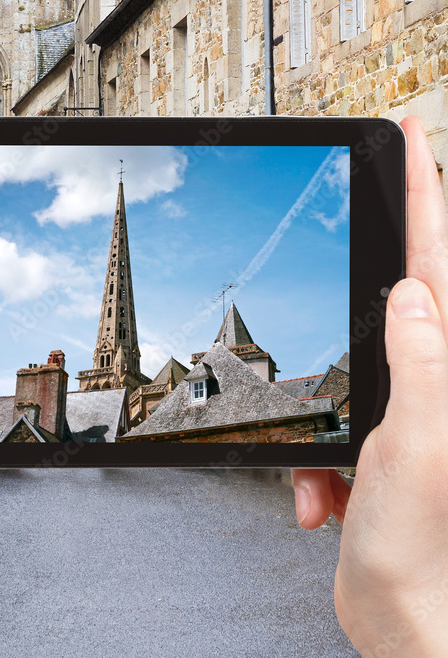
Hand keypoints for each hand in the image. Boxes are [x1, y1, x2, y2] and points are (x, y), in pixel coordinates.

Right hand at [291, 115, 447, 657]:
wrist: (405, 624)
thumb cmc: (424, 551)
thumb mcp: (417, 446)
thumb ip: (420, 363)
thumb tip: (410, 293)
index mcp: (447, 367)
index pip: (436, 259)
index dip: (425, 192)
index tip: (411, 136)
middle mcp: (433, 380)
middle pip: (392, 300)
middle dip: (357, 292)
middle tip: (344, 252)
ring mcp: (405, 410)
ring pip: (345, 366)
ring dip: (319, 418)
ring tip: (329, 476)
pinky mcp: (375, 441)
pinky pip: (326, 421)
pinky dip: (310, 457)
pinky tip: (321, 499)